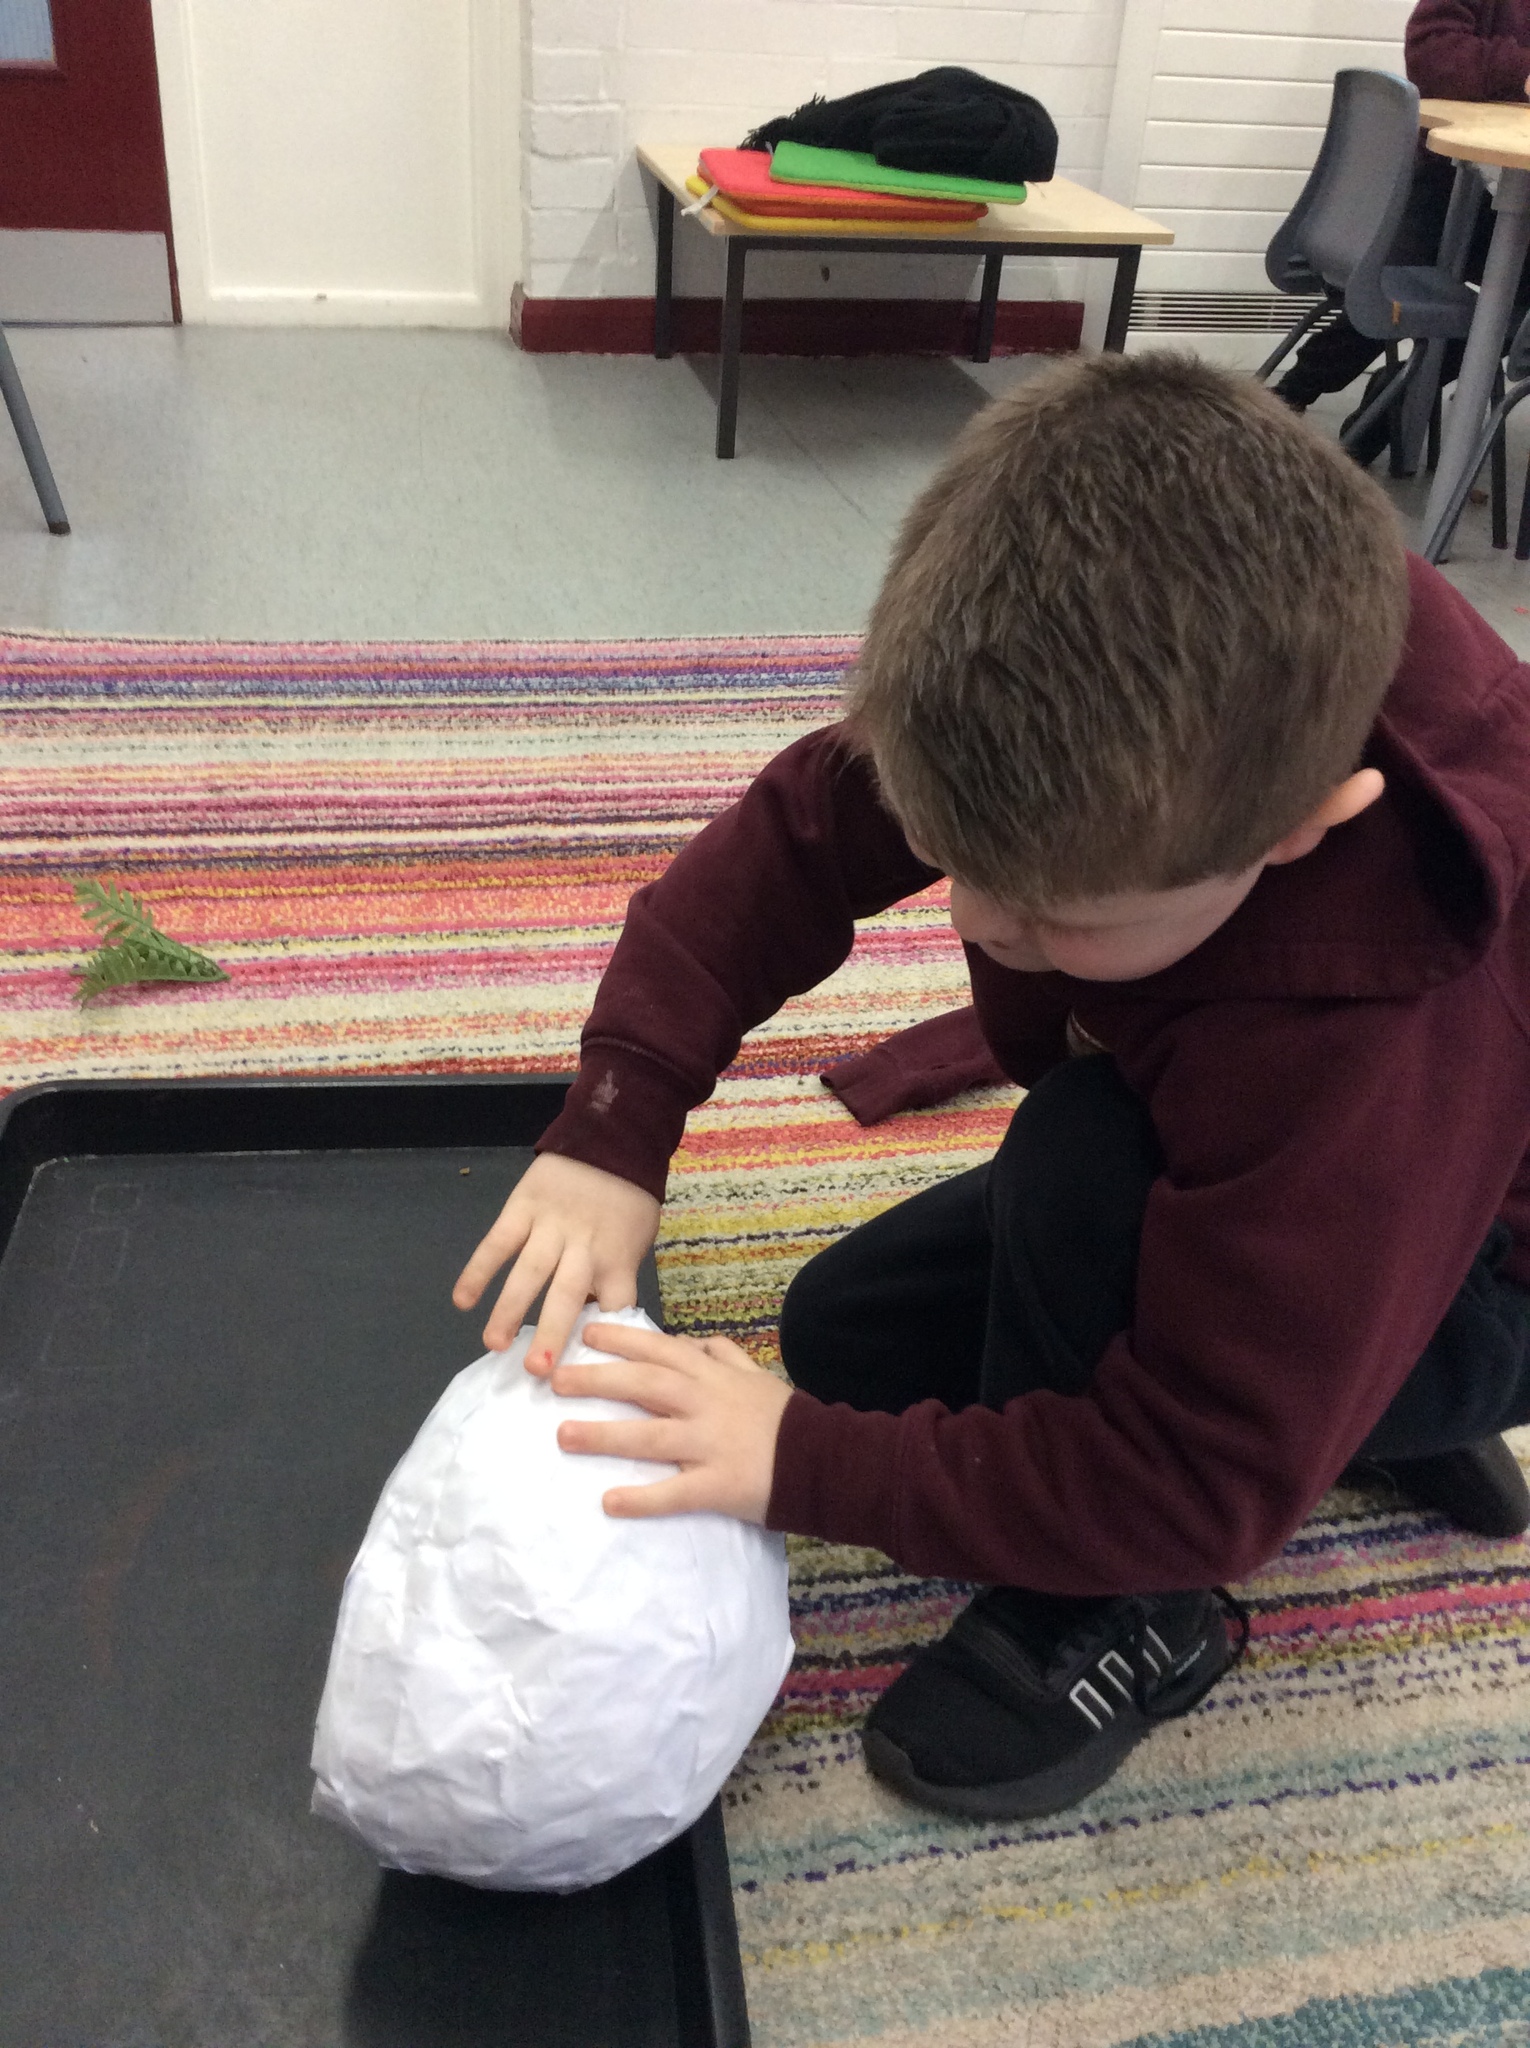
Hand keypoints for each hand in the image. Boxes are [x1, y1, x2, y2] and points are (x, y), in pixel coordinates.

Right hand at [452, 1154, 660, 1361]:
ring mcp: (551, 1227)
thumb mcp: (638, 1240)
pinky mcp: (524, 1208)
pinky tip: (462, 1301)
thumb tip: (596, 1324)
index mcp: (618, 1259)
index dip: (605, 1338)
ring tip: (494, 1344)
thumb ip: (616, 1278)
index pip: (616, 1307)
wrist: (613, 1139)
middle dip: (553, 1333)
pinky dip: (478, 1270)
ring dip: (509, 1309)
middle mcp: (584, 1247)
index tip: (591, 1371)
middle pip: (568, 1295)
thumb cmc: (629, 1199)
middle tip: (537, 1371)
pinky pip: (498, 1242)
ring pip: (529, 1272)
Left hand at [548, 1320, 792, 1522]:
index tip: (584, 1335)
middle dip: (597, 1380)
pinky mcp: (719, 1485)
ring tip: (564, 1435)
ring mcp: (711, 1445)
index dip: (622, 1340)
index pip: (661, 1350)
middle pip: (645, 1385)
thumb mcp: (756, 1374)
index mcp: (714, 1376)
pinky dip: (643, 1498)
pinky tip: (609, 1501)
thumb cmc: (784, 1419)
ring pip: (651, 1436)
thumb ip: (723, 1355)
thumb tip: (689, 1342)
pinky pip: (675, 1493)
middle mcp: (707, 1404)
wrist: (826, 1460)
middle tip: (555, 1380)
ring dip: (605, 1435)